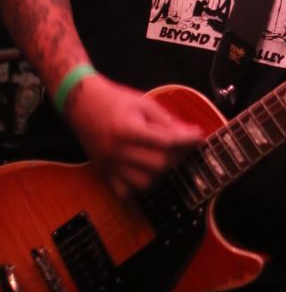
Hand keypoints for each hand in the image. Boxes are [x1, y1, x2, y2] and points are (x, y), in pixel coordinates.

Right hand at [64, 74, 202, 197]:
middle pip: (158, 164)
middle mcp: (117, 150)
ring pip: (144, 182)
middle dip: (177, 156)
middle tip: (184, 146)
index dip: (187, 140)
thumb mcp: (143, 103)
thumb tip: (189, 133)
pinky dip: (138, 186)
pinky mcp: (103, 172)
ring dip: (160, 173)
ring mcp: (109, 164)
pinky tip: (143, 171)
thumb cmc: (115, 100)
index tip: (199, 136)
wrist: (81, 103)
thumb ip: (166, 121)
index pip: (166, 141)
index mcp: (128, 129)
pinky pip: (125, 192)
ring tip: (163, 157)